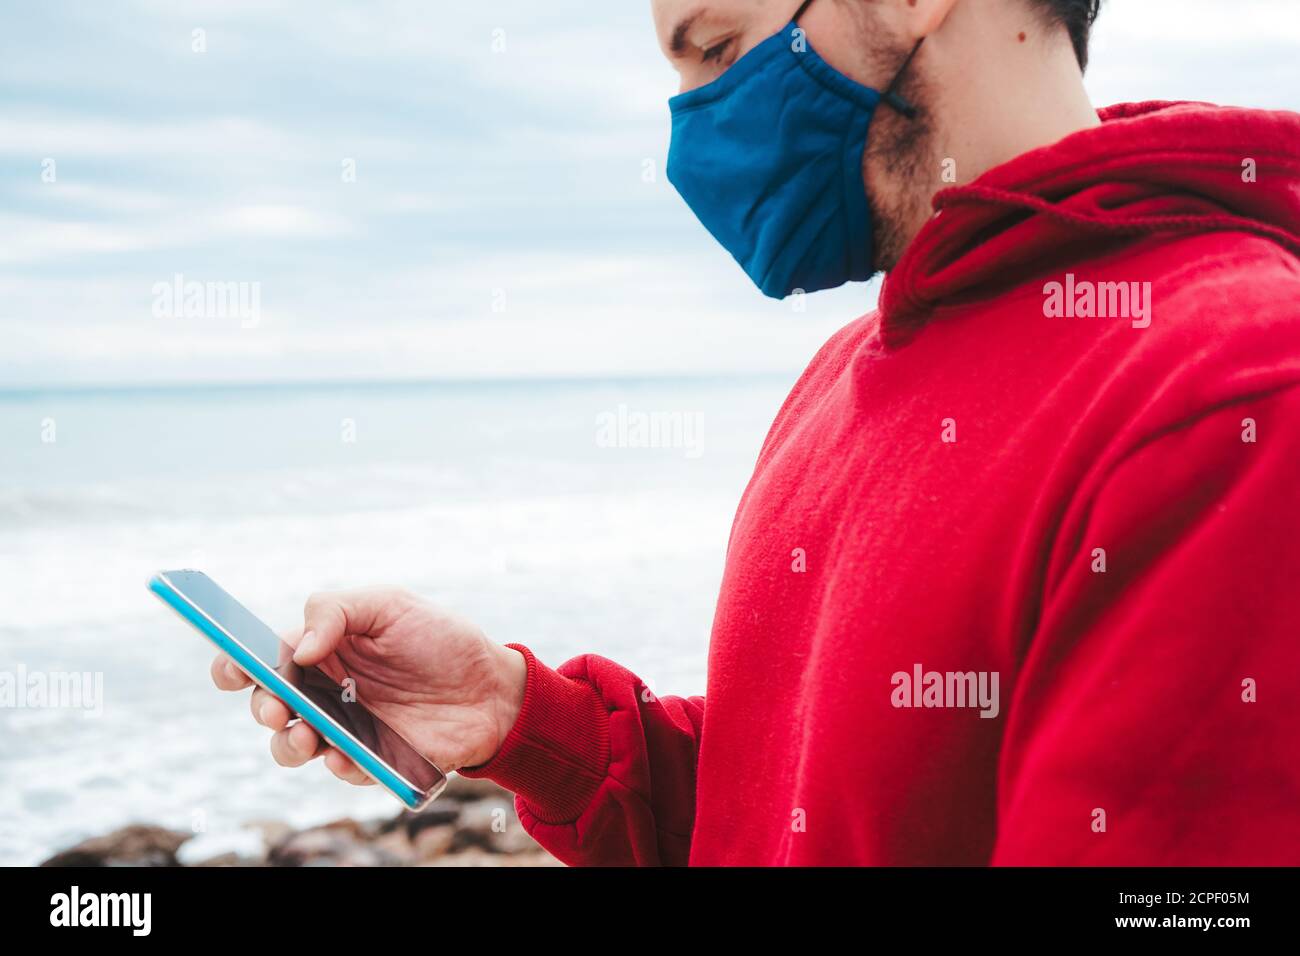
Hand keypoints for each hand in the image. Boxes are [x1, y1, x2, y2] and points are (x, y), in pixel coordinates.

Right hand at [210, 588, 526, 785]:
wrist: (492, 687)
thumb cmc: (440, 639)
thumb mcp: (391, 604)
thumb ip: (336, 610)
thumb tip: (298, 648)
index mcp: (321, 648)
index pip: (263, 658)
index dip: (235, 665)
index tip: (231, 670)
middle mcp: (324, 690)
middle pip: (267, 704)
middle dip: (262, 707)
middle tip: (278, 708)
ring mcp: (344, 727)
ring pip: (291, 747)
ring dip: (287, 745)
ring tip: (308, 736)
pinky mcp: (369, 759)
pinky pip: (339, 769)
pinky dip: (338, 764)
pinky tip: (349, 755)